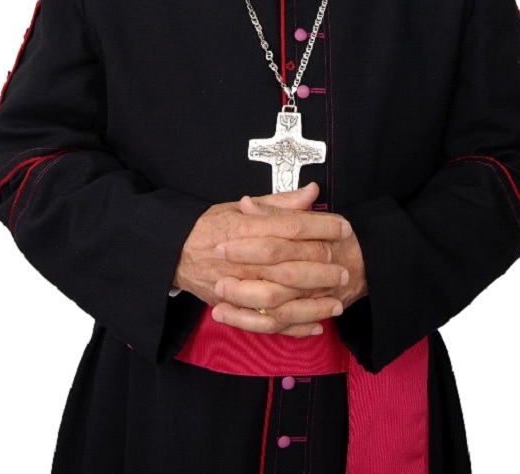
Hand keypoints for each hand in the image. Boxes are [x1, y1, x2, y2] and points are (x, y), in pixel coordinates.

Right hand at [174, 183, 351, 334]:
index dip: (320, 227)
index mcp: (244, 228)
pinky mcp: (233, 308)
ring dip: (311, 303)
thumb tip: (313, 192)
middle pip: (288, 265)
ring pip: (279, 300)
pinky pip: (265, 324)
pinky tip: (315, 326)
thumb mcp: (240, 207)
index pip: (290, 227)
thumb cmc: (210, 227)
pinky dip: (292, 328)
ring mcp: (236, 287)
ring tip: (336, 302)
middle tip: (345, 269)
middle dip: (321, 268)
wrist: (174, 253)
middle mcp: (241, 259)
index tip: (344, 228)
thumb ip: (279, 203)